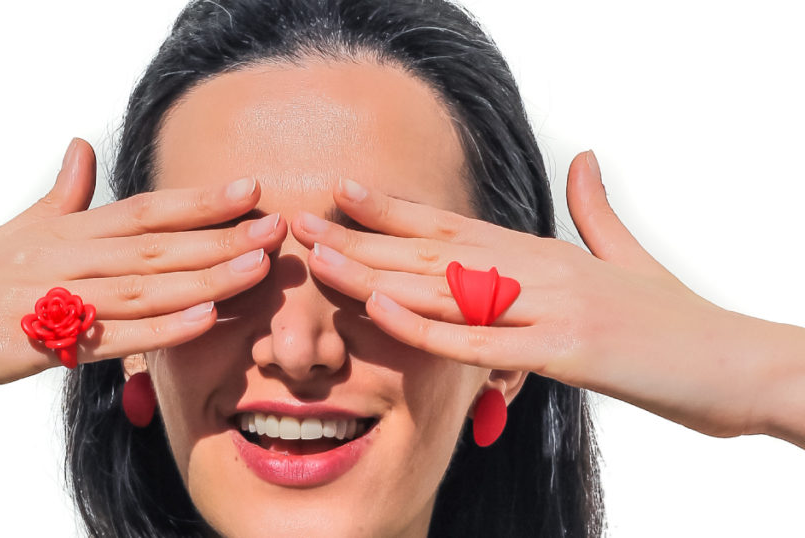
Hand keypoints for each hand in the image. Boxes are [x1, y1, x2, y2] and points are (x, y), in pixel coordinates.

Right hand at [0, 139, 285, 414]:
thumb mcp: (8, 236)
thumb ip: (56, 197)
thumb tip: (81, 147)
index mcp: (58, 232)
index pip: (141, 210)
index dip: (198, 200)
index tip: (250, 190)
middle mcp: (56, 257)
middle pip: (153, 244)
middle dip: (221, 236)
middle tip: (279, 227)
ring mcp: (41, 299)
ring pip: (140, 285)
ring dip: (205, 276)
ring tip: (259, 267)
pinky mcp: (25, 344)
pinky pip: (104, 336)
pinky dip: (157, 328)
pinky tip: (202, 318)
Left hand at [291, 151, 773, 439]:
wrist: (743, 364)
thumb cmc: (677, 322)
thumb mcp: (627, 258)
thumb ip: (594, 210)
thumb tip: (585, 158)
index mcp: (544, 252)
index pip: (454, 226)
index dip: (394, 211)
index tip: (343, 195)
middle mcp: (539, 269)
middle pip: (433, 252)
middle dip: (361, 240)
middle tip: (299, 223)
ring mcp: (553, 306)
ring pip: (445, 289)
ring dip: (374, 275)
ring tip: (317, 259)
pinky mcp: (568, 348)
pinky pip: (482, 343)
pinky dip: (429, 330)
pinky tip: (382, 314)